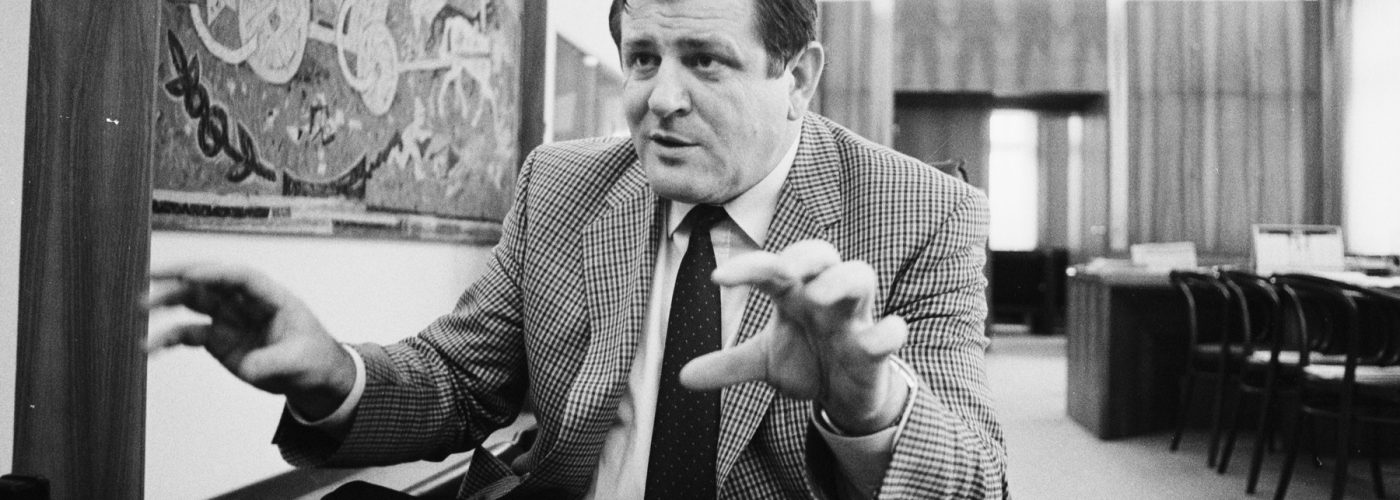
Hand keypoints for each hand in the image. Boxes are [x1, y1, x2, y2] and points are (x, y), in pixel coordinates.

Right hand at [146, 263, 354, 419]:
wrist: (310, 376)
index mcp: (272, 298)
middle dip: (181, 277)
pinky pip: (188, 333)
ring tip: (141, 309)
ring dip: (168, 302)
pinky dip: (168, 338)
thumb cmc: (313, 358)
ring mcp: (229, 319)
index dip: (217, 273)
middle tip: (150, 276)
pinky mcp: (217, 339)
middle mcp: (246, 303)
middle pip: (211, 283)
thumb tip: (249, 366)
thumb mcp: (300, 362)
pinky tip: (149, 346)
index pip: (242, 277)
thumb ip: (274, 362)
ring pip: (194, 303)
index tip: (191, 275)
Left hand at [679, 240, 909, 434]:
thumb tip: (681, 377)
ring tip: (818, 297)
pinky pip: (891, 332)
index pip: (773, 267)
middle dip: (803, 256)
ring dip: (842, 281)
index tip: (716, 279)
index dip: (748, 267)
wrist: (848, 396)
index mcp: (795, 293)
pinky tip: (875, 339)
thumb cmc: (809, 362)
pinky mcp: (876, 349)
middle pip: (822, 253)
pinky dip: (887, 333)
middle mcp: (825, 297)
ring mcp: (854, 319)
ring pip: (861, 276)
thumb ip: (728, 364)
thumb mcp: (765, 363)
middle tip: (782, 272)